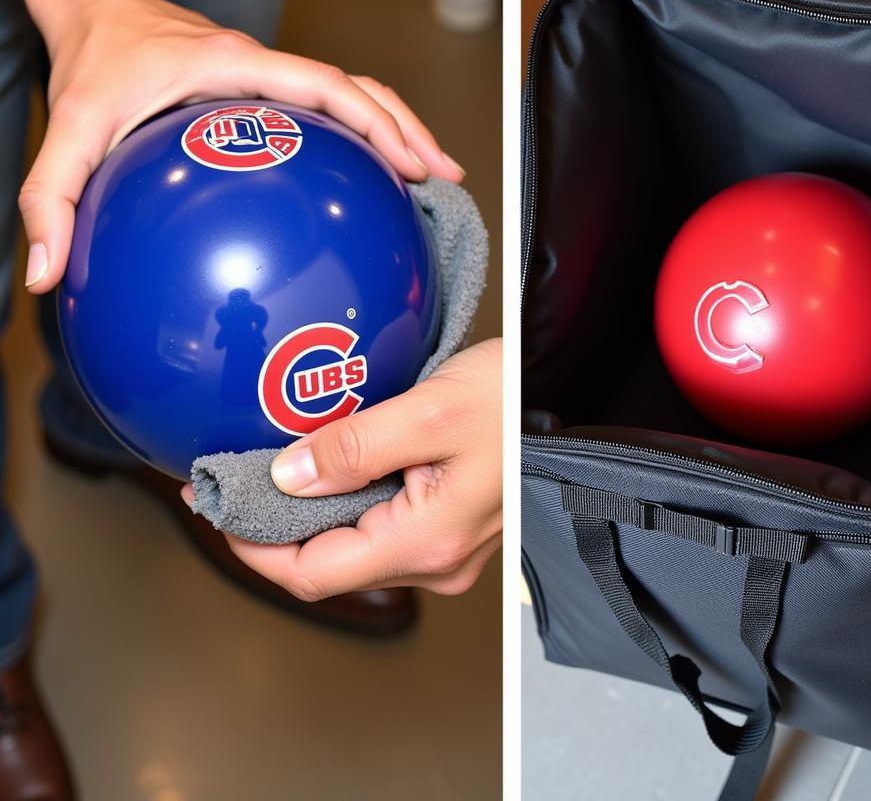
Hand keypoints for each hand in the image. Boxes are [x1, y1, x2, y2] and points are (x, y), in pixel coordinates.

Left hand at [19, 0, 463, 292]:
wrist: (100, 11)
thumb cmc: (93, 61)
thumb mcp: (67, 126)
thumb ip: (53, 196)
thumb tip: (47, 273)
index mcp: (240, 66)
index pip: (327, 86)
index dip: (376, 121)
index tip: (409, 162)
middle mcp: (267, 67)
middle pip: (362, 90)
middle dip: (410, 131)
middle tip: (445, 176)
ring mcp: (274, 78)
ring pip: (356, 96)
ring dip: (398, 131)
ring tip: (432, 178)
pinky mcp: (271, 93)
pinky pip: (330, 111)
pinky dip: (362, 138)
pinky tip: (369, 183)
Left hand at [198, 338, 501, 598]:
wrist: (567, 387)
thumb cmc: (514, 397)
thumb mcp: (428, 411)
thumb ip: (354, 447)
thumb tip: (288, 476)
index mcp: (427, 541)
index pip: (312, 573)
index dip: (251, 547)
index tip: (214, 507)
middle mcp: (436, 557)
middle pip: (328, 563)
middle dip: (273, 527)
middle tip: (236, 479)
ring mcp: (445, 545)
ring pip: (353, 544)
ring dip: (308, 511)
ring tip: (274, 466)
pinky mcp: (449, 522)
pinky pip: (379, 524)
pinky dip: (342, 499)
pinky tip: (330, 463)